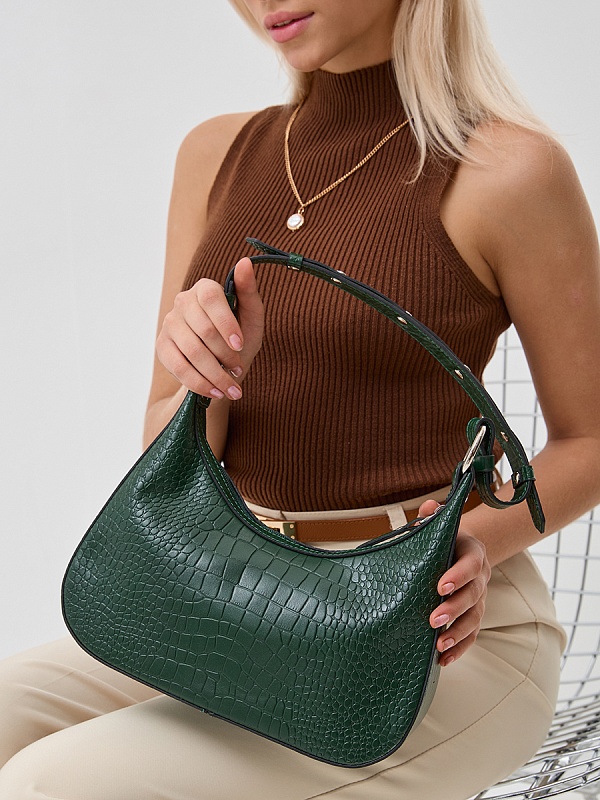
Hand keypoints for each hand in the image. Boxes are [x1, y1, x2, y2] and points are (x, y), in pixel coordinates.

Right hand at [156, 258, 263, 399]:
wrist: (220, 365)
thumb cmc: (239, 337)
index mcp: (205, 289)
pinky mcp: (162, 347)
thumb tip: (245, 262)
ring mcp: (169, 324)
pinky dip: (200, 383)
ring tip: (232, 389)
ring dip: (215, 374)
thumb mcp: (251, 317)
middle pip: (203, 330)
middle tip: (239, 370)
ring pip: (192, 352)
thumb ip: (249, 291)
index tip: (240, 345)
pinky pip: (179, 367)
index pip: (212, 299)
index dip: (227, 323)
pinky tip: (215, 392)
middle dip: (225, 355)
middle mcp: (183, 301)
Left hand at [419, 499, 490, 666]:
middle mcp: (480, 578)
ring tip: (439, 646)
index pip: (470, 564)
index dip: (458, 575)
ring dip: (458, 634)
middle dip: (454, 609)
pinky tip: (443, 660)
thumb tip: (428, 508)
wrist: (459, 550)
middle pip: (473, 596)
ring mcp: (480, 599)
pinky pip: (471, 635)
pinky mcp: (474, 616)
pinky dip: (460, 648)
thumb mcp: (439, 525)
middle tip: (433, 620)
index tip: (440, 586)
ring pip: (474, 619)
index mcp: (473, 553)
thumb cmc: (443, 538)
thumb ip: (432, 517)